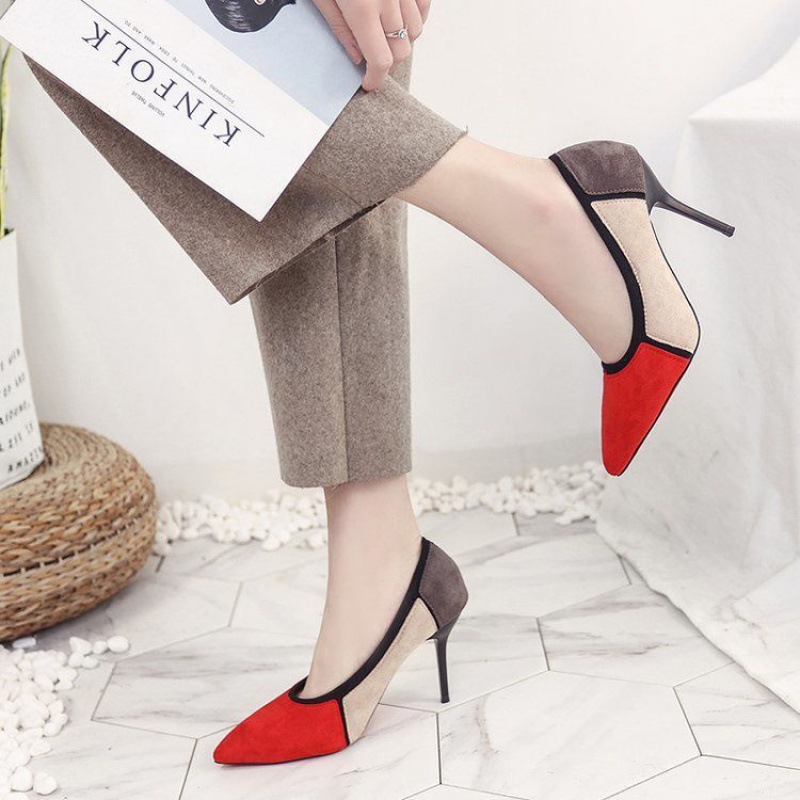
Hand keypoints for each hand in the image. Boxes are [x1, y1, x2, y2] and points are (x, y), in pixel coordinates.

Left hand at [312, 0, 430, 90]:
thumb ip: (339, 27)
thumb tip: (357, 57)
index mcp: (363, 8)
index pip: (380, 61)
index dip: (375, 79)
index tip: (368, 83)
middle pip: (400, 51)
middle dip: (386, 62)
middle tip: (368, 55)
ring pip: (415, 31)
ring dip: (400, 40)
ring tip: (381, 32)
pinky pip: (423, 6)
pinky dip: (414, 17)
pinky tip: (397, 16)